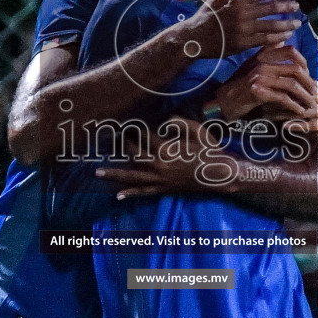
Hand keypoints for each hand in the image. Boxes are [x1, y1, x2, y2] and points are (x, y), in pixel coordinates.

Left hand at [96, 117, 214, 199]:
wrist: (219, 175)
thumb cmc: (210, 151)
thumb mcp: (198, 131)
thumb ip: (180, 123)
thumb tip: (165, 121)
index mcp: (166, 149)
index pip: (145, 136)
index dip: (136, 128)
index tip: (129, 123)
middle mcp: (159, 165)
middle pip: (133, 155)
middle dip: (122, 145)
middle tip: (112, 138)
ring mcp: (160, 179)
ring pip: (132, 176)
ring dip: (114, 174)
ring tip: (97, 172)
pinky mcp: (163, 189)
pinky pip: (144, 192)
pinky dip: (131, 193)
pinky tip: (118, 196)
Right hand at [179, 0, 299, 58]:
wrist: (195, 37)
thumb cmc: (208, 13)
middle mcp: (241, 12)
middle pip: (271, 7)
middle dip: (288, 7)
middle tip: (297, 7)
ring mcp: (243, 29)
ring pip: (272, 25)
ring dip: (287, 24)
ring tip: (297, 23)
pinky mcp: (243, 44)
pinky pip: (266, 39)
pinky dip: (278, 37)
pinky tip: (286, 35)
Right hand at [210, 46, 317, 120]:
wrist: (221, 101)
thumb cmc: (239, 85)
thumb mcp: (252, 65)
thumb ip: (267, 53)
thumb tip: (283, 40)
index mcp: (263, 55)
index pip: (290, 52)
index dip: (304, 63)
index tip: (309, 75)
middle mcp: (262, 63)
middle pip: (296, 70)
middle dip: (309, 83)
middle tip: (316, 94)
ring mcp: (260, 77)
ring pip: (292, 85)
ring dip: (305, 96)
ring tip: (311, 105)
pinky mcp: (258, 92)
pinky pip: (283, 98)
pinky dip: (295, 106)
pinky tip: (300, 112)